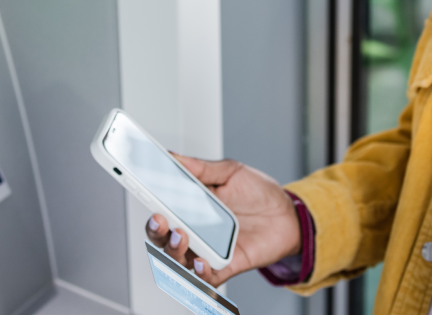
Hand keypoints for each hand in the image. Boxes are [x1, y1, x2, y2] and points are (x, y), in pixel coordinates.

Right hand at [145, 155, 300, 285]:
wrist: (289, 213)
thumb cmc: (258, 192)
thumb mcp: (230, 172)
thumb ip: (201, 168)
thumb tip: (173, 156)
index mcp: (191, 209)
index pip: (161, 211)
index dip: (149, 204)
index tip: (143, 194)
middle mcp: (195, 232)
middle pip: (163, 238)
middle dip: (156, 231)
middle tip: (160, 219)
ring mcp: (209, 250)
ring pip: (180, 260)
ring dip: (175, 250)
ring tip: (181, 235)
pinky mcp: (226, 266)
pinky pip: (208, 276)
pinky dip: (201, 273)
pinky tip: (201, 261)